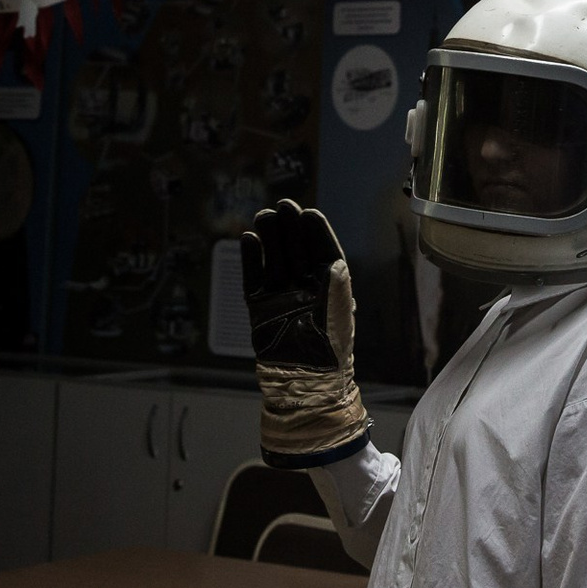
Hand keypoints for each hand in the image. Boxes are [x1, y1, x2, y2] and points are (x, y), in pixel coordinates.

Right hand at [240, 200, 368, 467]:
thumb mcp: (338, 309)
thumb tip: (331, 258)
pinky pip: (253, 279)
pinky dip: (250, 260)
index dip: (314, 231)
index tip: (307, 212)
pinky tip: (248, 240)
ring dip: (269, 238)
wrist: (305, 381)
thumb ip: (335, 282)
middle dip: (290, 228)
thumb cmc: (330, 347)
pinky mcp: (260, 309)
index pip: (322, 250)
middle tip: (282, 206)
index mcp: (329, 286)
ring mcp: (281, 297)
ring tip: (263, 216)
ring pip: (274, 260)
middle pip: (295, 250)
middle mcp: (305, 288)